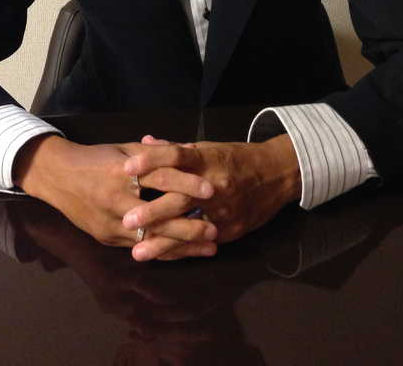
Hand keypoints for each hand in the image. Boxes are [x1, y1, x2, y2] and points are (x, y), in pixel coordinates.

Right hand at [12, 134, 217, 258]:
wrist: (57, 176)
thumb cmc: (96, 158)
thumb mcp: (125, 149)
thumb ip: (156, 153)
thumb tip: (190, 152)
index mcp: (121, 171)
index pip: (159, 177)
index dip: (186, 182)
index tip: (210, 189)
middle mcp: (115, 199)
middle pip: (158, 216)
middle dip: (188, 225)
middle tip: (216, 230)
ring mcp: (109, 223)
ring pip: (151, 238)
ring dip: (181, 246)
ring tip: (209, 248)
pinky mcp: (106, 238)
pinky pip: (139, 247)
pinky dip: (162, 251)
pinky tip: (183, 254)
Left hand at [122, 134, 300, 259]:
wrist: (276, 174)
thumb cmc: (236, 158)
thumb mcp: (209, 148)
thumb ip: (176, 149)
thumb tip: (145, 142)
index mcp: (207, 159)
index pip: (176, 156)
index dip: (151, 160)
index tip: (126, 167)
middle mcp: (214, 184)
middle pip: (180, 197)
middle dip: (152, 211)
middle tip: (126, 220)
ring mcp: (224, 209)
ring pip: (190, 227)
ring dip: (163, 242)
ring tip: (138, 253)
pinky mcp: (230, 229)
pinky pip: (202, 241)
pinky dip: (181, 250)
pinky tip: (161, 259)